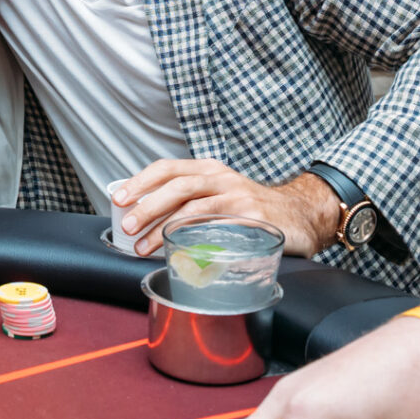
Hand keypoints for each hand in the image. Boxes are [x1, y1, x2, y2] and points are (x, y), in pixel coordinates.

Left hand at [110, 160, 341, 257]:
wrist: (301, 214)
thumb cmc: (252, 208)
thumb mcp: (220, 194)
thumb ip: (190, 201)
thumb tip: (145, 219)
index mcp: (208, 170)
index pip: (168, 168)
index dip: (140, 182)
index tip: (118, 198)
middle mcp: (221, 178)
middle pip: (177, 186)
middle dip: (147, 205)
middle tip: (128, 226)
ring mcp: (238, 197)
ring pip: (193, 207)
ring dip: (163, 228)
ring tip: (144, 246)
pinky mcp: (252, 218)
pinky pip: (218, 226)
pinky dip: (195, 238)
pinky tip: (179, 250)